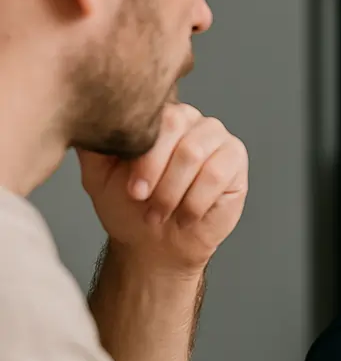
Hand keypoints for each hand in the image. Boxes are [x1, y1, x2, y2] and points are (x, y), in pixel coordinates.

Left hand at [78, 103, 248, 274]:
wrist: (155, 245)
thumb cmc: (128, 208)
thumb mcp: (99, 175)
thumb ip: (94, 144)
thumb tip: (86, 118)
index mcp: (155, 115)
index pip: (151, 116)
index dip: (142, 157)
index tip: (132, 191)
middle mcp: (188, 118)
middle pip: (175, 128)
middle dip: (157, 173)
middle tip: (144, 201)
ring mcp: (215, 136)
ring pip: (194, 153)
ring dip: (173, 192)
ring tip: (161, 214)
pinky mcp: (235, 158)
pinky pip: (216, 174)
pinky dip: (195, 202)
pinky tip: (186, 217)